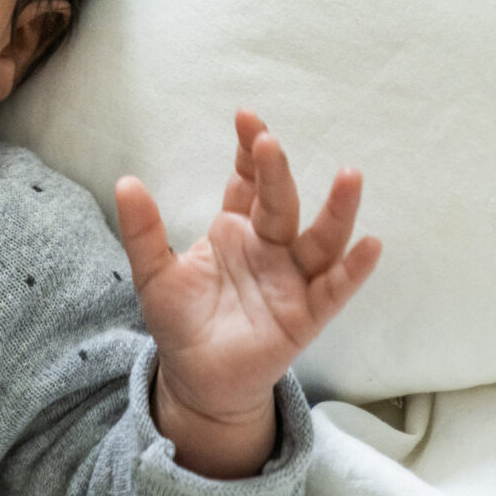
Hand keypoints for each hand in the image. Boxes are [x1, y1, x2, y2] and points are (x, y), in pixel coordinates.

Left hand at [114, 111, 381, 477]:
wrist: (195, 378)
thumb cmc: (181, 321)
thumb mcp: (154, 274)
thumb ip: (142, 232)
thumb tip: (125, 182)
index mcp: (236, 230)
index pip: (248, 181)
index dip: (249, 152)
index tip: (246, 118)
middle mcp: (270, 248)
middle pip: (280, 203)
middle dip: (276, 172)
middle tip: (268, 140)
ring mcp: (292, 280)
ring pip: (320, 240)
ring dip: (336, 210)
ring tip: (349, 176)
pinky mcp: (306, 316)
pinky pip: (334, 290)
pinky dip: (353, 269)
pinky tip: (369, 245)